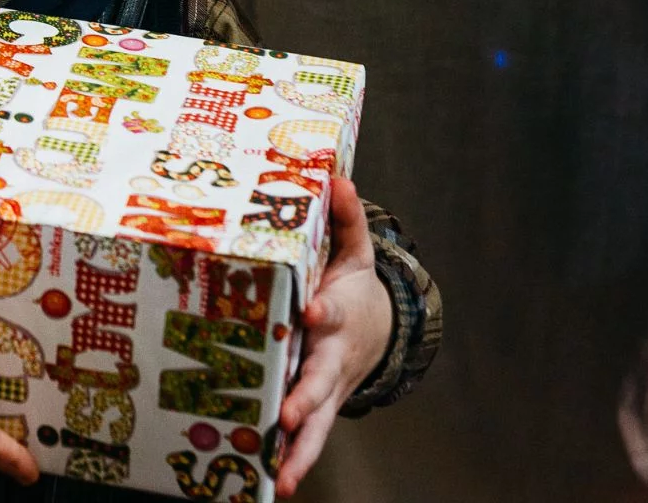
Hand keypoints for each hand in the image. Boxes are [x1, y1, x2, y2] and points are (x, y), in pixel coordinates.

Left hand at [277, 177, 392, 495]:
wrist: (379, 331)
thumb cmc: (354, 289)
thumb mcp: (353, 252)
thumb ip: (345, 219)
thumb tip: (336, 175)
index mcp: (337, 315)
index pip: (332, 310)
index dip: (323, 309)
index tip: (311, 308)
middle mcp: (332, 357)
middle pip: (322, 380)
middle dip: (308, 399)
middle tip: (291, 417)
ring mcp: (326, 388)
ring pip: (317, 424)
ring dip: (300, 450)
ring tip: (282, 479)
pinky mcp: (317, 409)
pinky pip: (304, 438)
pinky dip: (291, 460)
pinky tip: (268, 484)